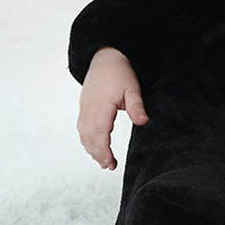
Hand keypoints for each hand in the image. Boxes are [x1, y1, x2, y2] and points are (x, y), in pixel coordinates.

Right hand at [77, 47, 148, 169]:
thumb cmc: (120, 72)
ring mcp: (84, 109)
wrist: (105, 57)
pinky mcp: (83, 107)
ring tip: (103, 161)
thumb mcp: (133, 88)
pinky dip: (87, 140)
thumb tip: (143, 122)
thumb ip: (136, 106)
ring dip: (92, 149)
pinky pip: (82, 128)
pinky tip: (94, 146)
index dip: (103, 151)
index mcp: (101, 106)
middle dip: (98, 154)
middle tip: (110, 166)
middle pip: (89, 138)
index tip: (110, 163)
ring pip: (84, 135)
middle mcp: (89, 110)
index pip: (100, 134)